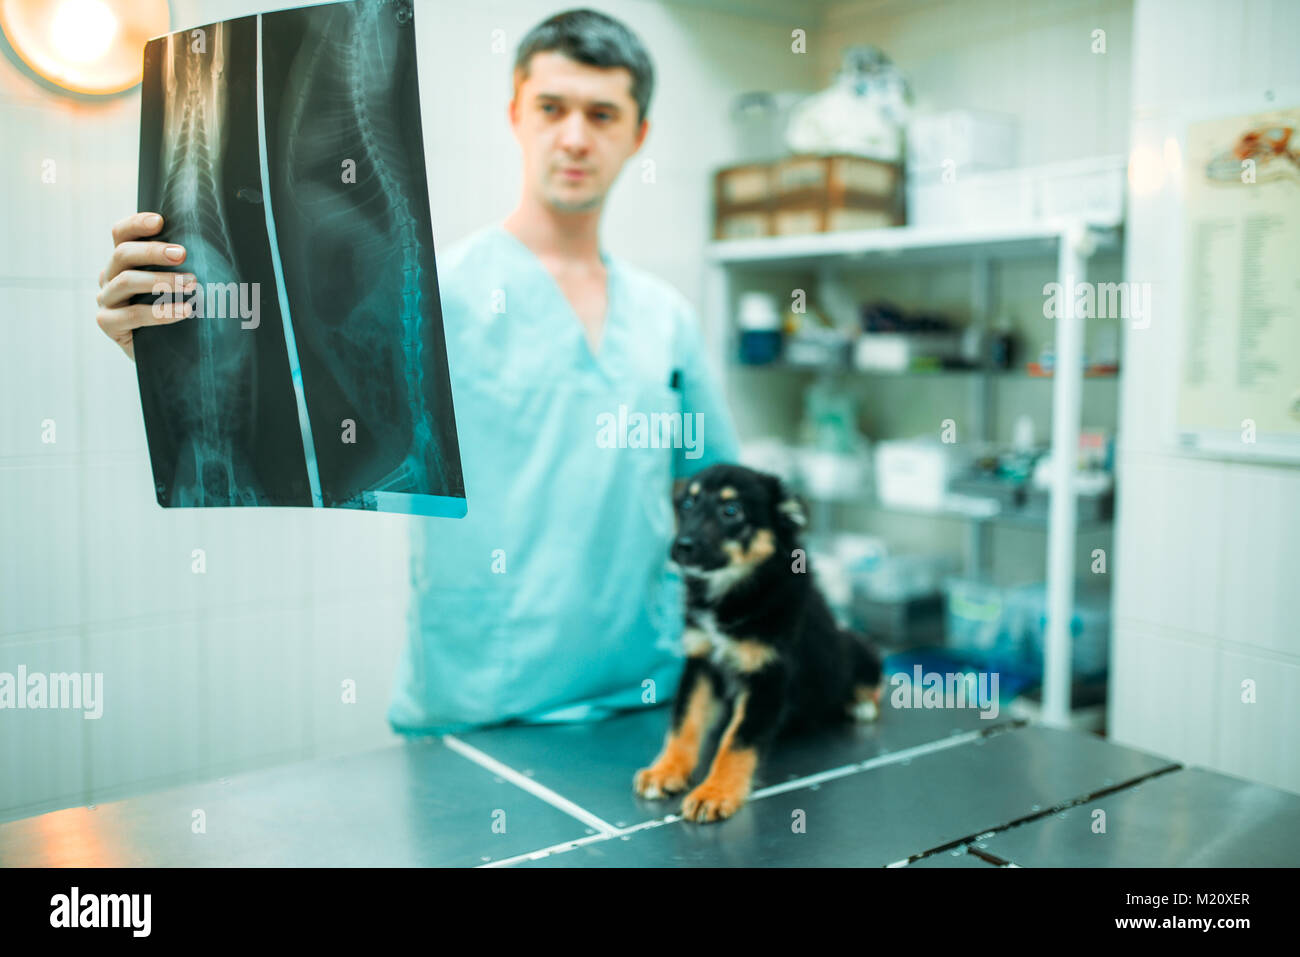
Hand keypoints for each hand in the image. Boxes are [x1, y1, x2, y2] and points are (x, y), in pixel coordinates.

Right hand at [95, 212, 195, 359]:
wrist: (167, 356)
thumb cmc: (177, 313)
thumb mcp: (177, 286)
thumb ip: (180, 266)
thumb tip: (214, 245)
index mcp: (123, 261)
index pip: (121, 234)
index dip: (137, 224)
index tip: (161, 221)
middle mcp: (109, 276)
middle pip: (123, 254)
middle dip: (154, 252)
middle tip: (183, 254)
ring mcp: (106, 300)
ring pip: (126, 281)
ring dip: (161, 280)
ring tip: (192, 283)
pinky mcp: (107, 323)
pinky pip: (132, 315)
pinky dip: (160, 312)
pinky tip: (185, 311)